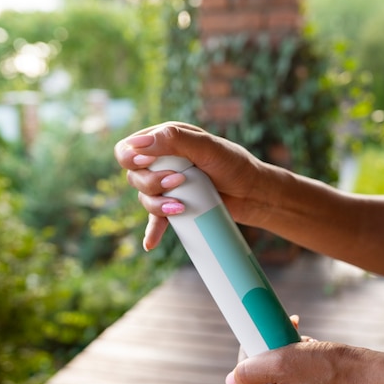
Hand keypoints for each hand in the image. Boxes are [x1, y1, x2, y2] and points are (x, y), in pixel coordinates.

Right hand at [114, 122, 268, 249]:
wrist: (253, 193)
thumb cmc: (234, 164)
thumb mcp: (206, 146)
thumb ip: (174, 139)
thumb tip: (138, 144)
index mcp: (165, 140)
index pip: (129, 148)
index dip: (131, 158)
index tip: (147, 163)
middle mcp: (162, 162)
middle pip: (133, 176)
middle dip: (151, 183)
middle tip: (179, 182)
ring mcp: (167, 186)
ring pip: (144, 198)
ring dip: (157, 205)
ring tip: (181, 206)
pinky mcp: (175, 207)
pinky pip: (156, 220)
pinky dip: (153, 231)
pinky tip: (150, 243)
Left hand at [225, 341, 383, 383]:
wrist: (371, 377)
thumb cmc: (329, 370)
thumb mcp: (283, 364)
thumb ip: (251, 372)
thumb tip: (229, 380)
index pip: (246, 379)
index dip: (249, 353)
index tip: (258, 333)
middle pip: (265, 371)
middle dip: (272, 347)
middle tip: (283, 331)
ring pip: (283, 366)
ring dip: (288, 347)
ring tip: (303, 338)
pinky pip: (300, 369)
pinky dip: (303, 353)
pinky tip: (312, 345)